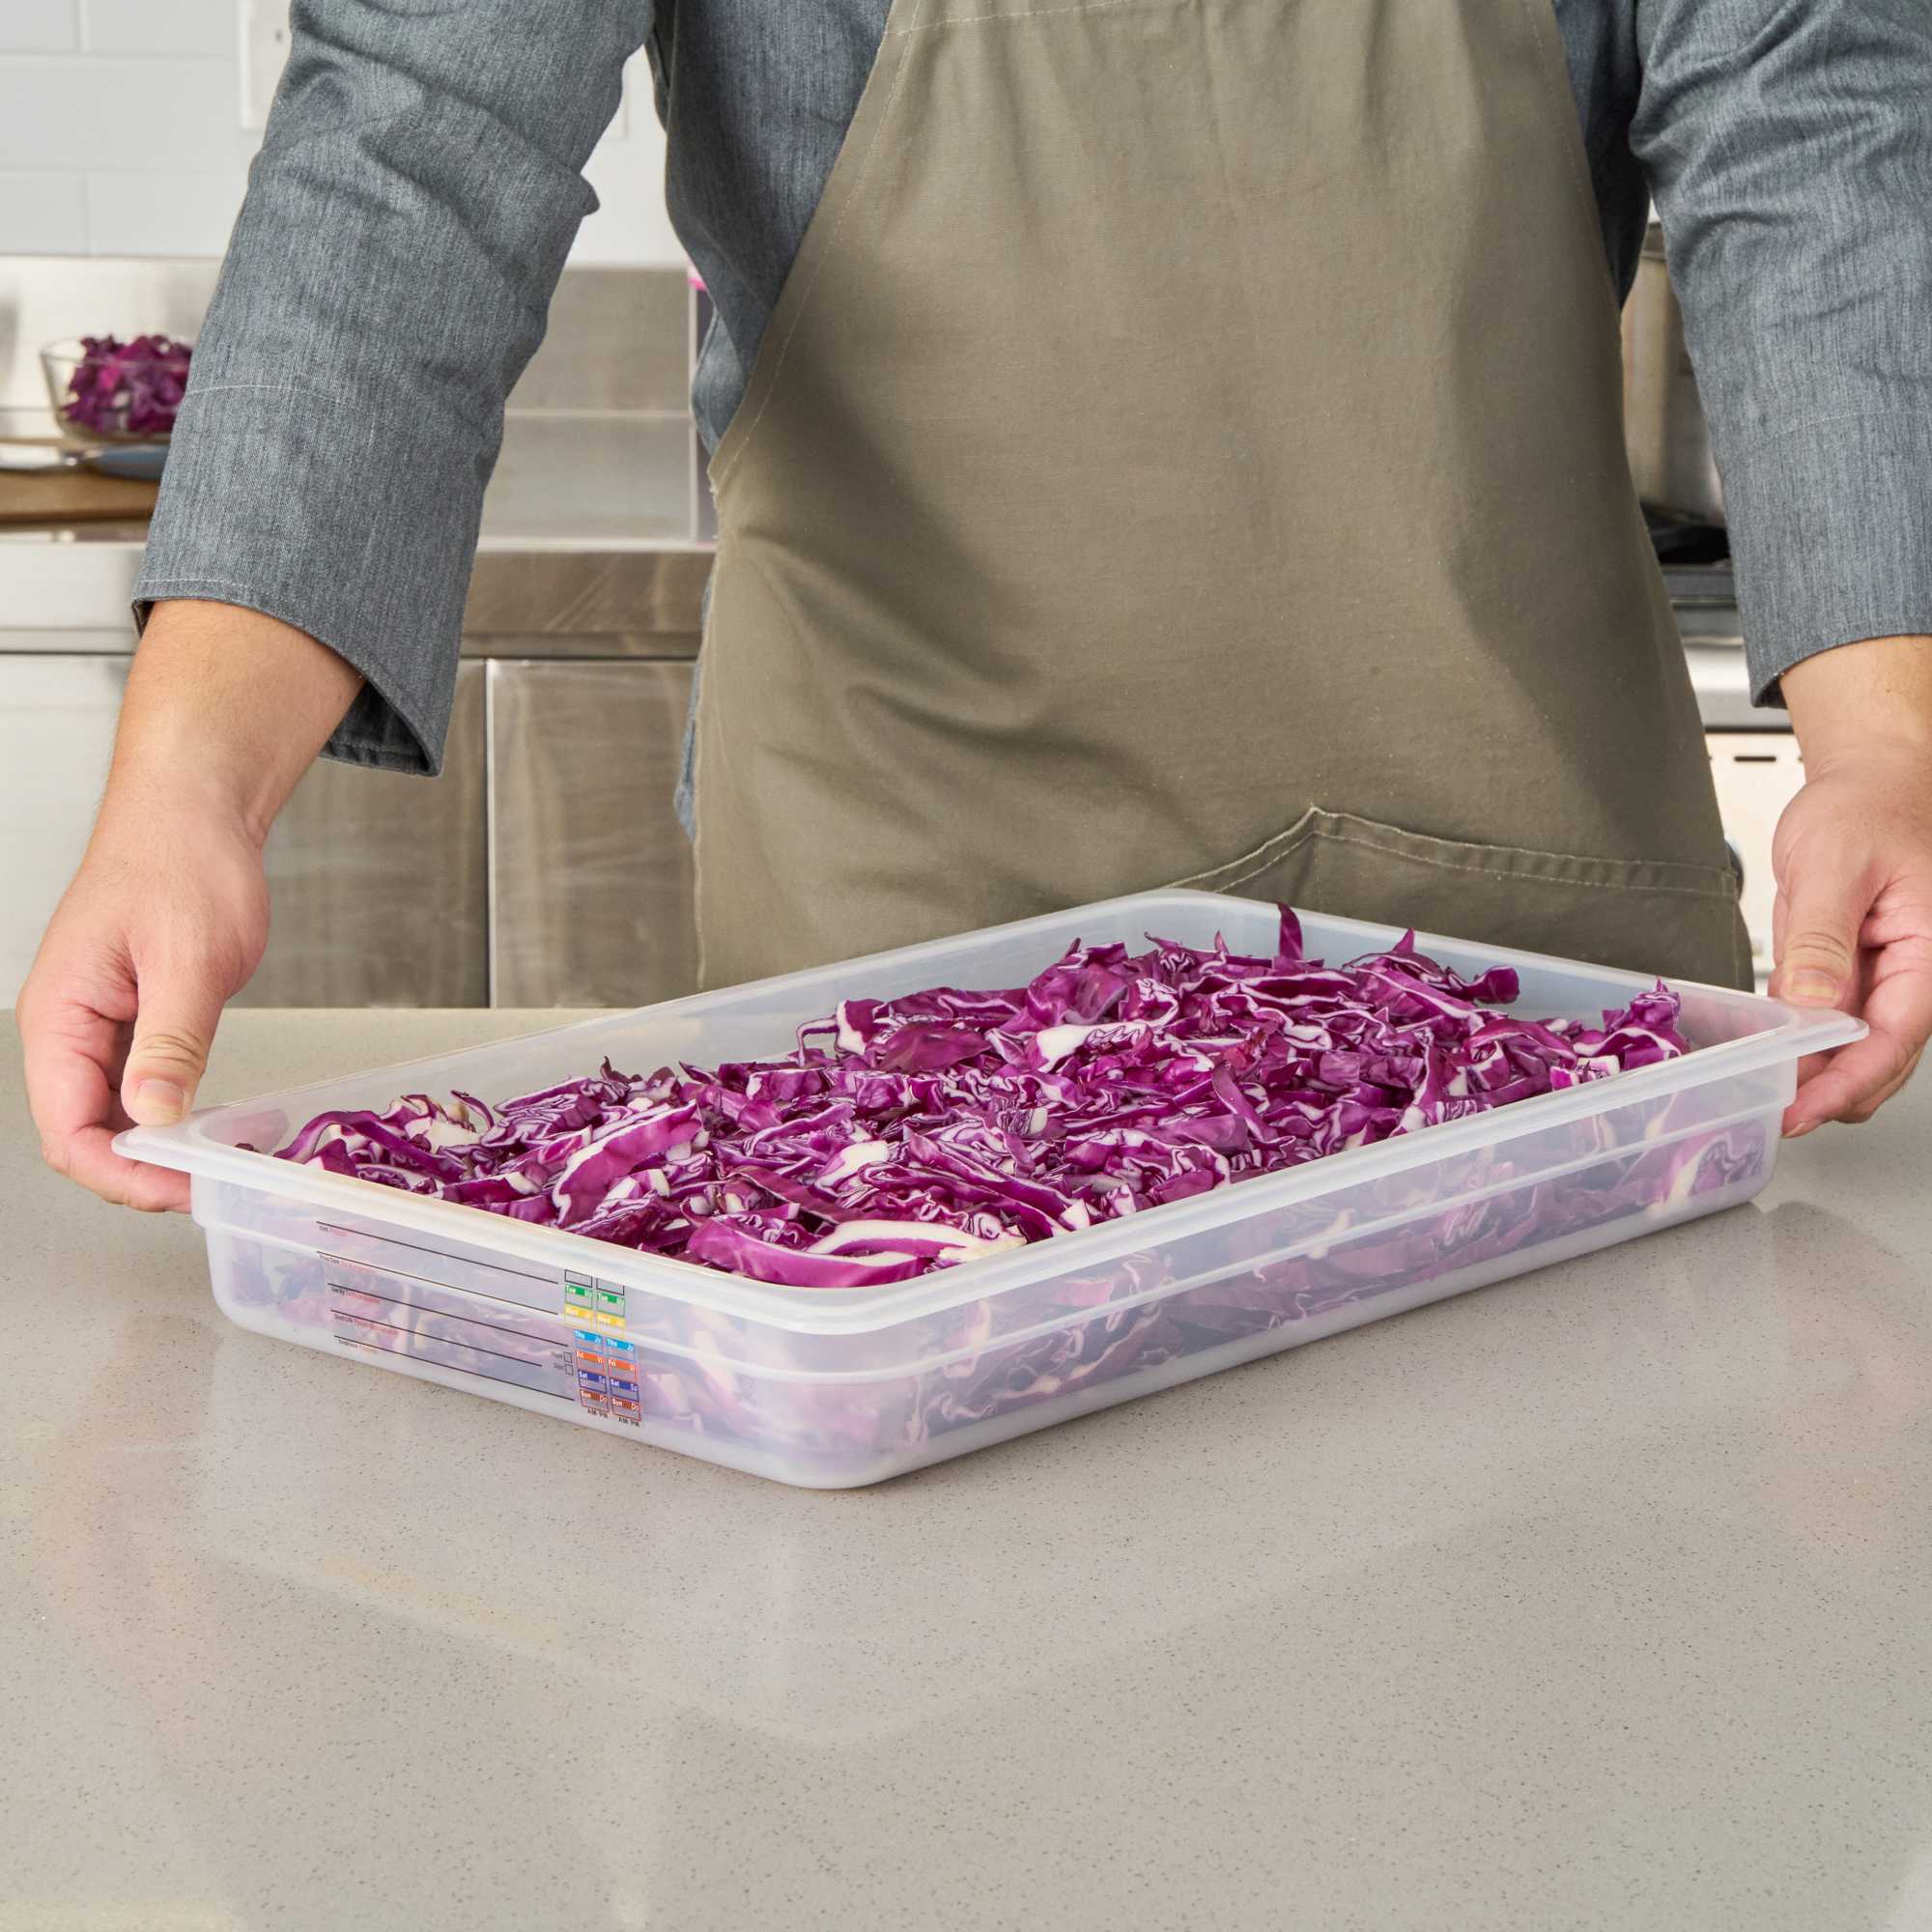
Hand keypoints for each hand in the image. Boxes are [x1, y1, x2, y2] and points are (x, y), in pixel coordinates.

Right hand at [18, 598, 362, 1208]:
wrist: (194, 810)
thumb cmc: (183, 862)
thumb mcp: (189, 960)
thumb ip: (171, 1044)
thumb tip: (154, 1119)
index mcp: (61, 1015)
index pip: (68, 1130)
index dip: (122, 1174)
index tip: (182, 1190)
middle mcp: (67, 1027)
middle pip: (83, 1134)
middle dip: (139, 1172)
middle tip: (210, 1186)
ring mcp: (97, 1025)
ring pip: (111, 1116)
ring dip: (156, 1148)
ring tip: (217, 1165)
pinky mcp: (131, 1018)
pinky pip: (136, 1086)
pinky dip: (168, 1114)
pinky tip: (211, 1125)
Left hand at [1773, 636, 1931, 1133]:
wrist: (1868, 781)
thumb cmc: (1867, 807)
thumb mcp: (1834, 865)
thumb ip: (1820, 940)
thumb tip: (1810, 1008)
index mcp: (1929, 951)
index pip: (1893, 1039)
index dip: (1846, 1084)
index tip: (1802, 1111)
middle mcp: (1912, 973)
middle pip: (1880, 1060)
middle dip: (1830, 1095)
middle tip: (1772, 1114)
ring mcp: (1880, 976)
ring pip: (1854, 1049)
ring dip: (1815, 1076)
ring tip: (1763, 1094)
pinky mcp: (1849, 971)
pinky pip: (1829, 1022)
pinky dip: (1802, 1045)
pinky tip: (1767, 1056)